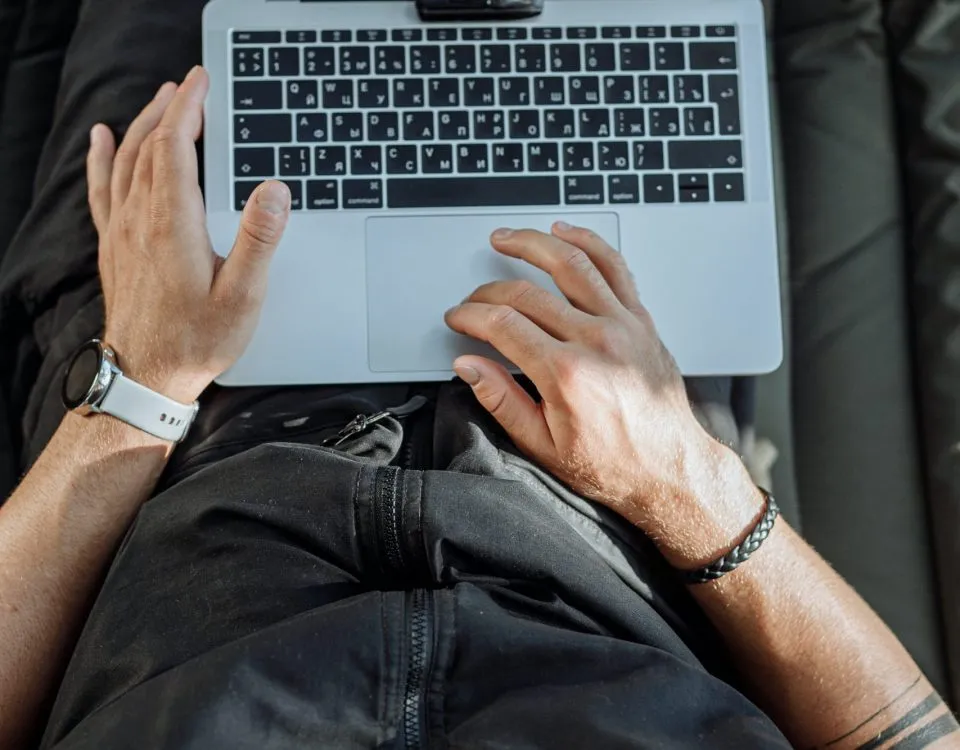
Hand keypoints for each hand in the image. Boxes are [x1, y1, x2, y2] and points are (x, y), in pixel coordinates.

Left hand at [86, 66, 290, 403]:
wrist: (147, 376)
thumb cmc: (198, 341)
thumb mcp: (243, 297)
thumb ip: (260, 240)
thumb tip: (275, 190)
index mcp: (174, 224)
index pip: (175, 147)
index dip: (189, 108)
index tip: (202, 82)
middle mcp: (141, 219)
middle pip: (150, 145)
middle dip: (172, 108)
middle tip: (192, 85)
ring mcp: (123, 231)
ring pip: (127, 160)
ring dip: (144, 124)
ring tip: (162, 100)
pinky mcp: (115, 246)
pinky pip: (102, 188)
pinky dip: (103, 157)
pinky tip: (103, 139)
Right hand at [445, 224, 761, 560]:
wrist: (669, 468)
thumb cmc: (612, 464)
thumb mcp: (543, 444)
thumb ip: (501, 399)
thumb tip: (469, 366)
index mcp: (566, 374)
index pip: (503, 325)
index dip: (471, 316)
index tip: (458, 318)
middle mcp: (596, 340)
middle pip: (527, 293)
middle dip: (489, 291)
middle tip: (472, 300)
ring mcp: (623, 324)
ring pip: (571, 264)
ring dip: (533, 243)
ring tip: (506, 238)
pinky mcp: (641, 320)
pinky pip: (614, 267)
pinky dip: (589, 242)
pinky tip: (566, 232)